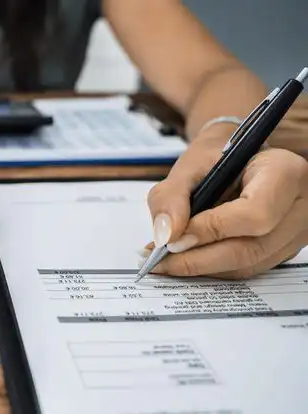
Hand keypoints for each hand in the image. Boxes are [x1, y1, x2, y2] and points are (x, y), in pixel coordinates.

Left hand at [145, 135, 307, 278]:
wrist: (239, 160)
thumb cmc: (217, 158)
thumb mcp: (189, 165)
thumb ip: (171, 197)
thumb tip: (166, 237)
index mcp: (284, 172)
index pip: (255, 213)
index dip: (212, 230)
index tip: (173, 238)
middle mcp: (299, 206)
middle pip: (251, 248)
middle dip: (198, 259)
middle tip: (159, 260)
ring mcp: (296, 233)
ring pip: (247, 265)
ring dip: (201, 269)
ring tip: (165, 262)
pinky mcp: (283, 250)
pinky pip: (246, 268)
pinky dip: (212, 268)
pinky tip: (185, 260)